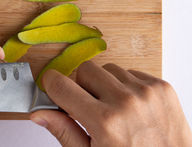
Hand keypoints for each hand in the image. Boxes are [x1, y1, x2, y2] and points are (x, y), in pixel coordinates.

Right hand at [30, 61, 191, 146]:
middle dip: (81, 86)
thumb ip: (63, 131)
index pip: (61, 85)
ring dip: (105, 85)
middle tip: (89, 107)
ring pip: (108, 70)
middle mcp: (126, 102)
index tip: (53, 89)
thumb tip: (39, 113)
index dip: (51, 85)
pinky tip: (130, 106)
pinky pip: (131, 73)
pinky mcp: (162, 88)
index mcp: (104, 122)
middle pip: (85, 70)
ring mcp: (146, 93)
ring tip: (113, 108)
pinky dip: (126, 86)